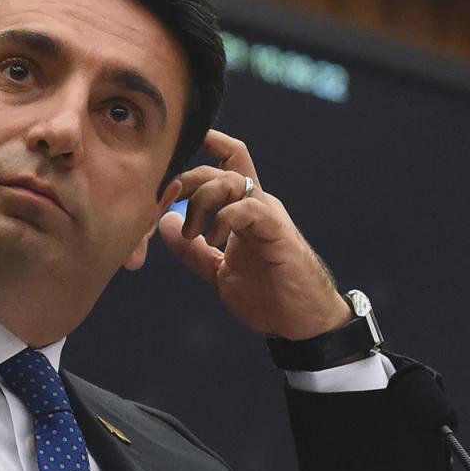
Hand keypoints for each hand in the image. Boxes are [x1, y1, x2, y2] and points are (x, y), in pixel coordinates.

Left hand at [158, 129, 351, 339]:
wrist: (301, 323)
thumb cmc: (267, 297)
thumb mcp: (218, 272)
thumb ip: (193, 250)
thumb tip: (167, 223)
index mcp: (244, 210)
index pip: (227, 162)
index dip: (203, 147)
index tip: (174, 153)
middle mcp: (257, 206)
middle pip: (221, 168)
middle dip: (188, 181)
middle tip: (169, 210)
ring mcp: (268, 216)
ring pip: (233, 181)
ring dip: (203, 199)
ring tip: (193, 232)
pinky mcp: (278, 232)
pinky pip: (249, 208)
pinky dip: (225, 217)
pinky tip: (214, 239)